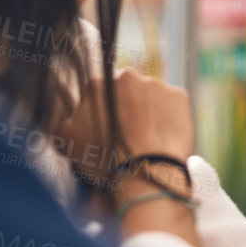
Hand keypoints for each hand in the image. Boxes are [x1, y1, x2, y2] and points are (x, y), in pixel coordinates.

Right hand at [51, 66, 193, 191]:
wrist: (146, 170)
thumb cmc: (102, 158)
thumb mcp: (66, 140)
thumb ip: (65, 119)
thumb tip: (70, 114)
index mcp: (98, 83)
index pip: (97, 92)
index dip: (100, 112)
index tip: (105, 128)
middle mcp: (128, 75)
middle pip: (125, 90)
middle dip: (125, 107)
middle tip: (125, 134)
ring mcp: (157, 83)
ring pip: (150, 96)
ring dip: (147, 112)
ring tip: (145, 139)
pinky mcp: (180, 95)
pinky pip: (172, 104)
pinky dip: (168, 117)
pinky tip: (162, 137)